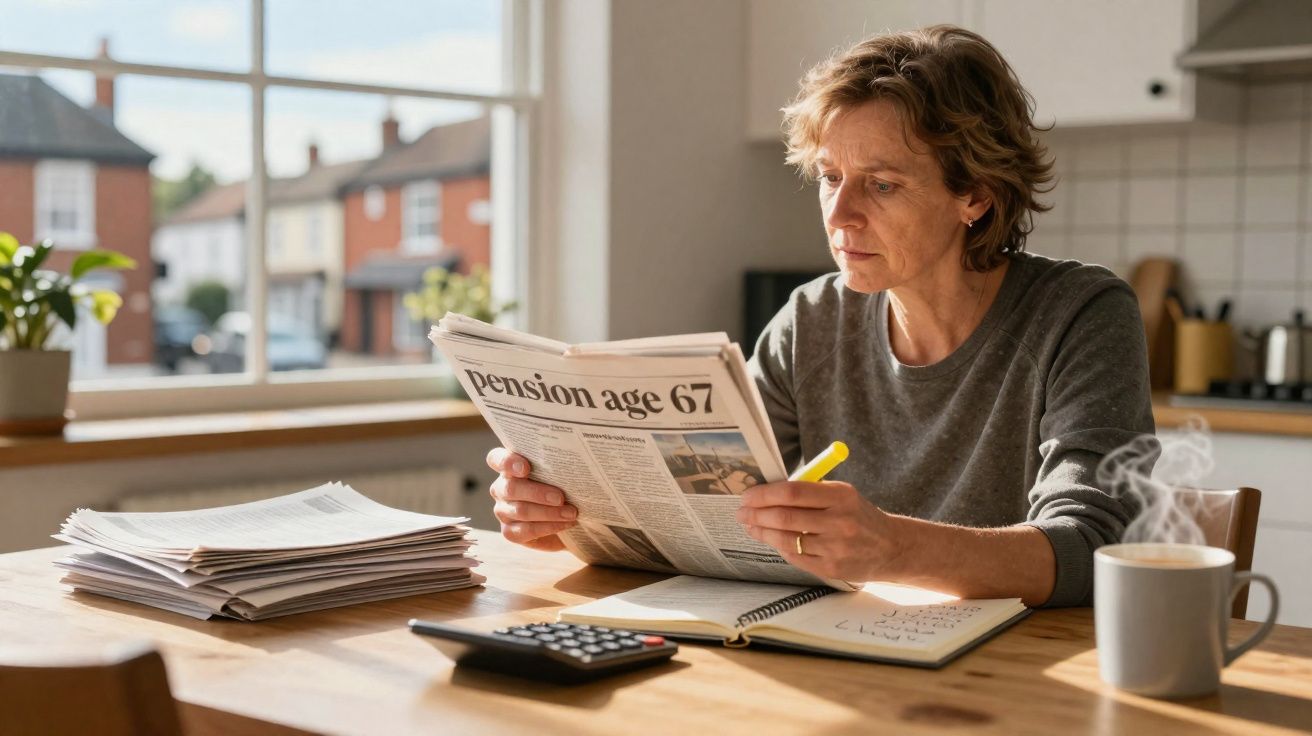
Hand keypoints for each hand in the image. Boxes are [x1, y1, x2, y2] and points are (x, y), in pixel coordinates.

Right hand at [486, 448, 577, 551]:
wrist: (566, 519)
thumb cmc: (562, 487)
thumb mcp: (558, 473)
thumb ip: (555, 466)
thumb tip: (569, 463)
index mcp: (509, 467)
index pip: (496, 459)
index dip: (507, 462)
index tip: (525, 468)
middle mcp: (501, 488)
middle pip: (511, 488)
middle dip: (538, 493)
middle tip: (560, 498)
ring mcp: (503, 511)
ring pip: (520, 510)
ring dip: (549, 512)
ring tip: (571, 513)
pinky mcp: (509, 532)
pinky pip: (525, 530)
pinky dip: (548, 527)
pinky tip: (565, 524)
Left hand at [736, 480, 899, 580]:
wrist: (891, 547)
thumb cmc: (859, 516)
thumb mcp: (842, 494)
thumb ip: (809, 490)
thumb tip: (767, 491)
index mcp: (841, 496)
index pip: (792, 492)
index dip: (764, 494)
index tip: (748, 495)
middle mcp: (839, 521)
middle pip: (785, 517)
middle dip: (756, 514)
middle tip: (741, 512)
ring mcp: (835, 547)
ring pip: (786, 539)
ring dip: (762, 532)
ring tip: (751, 526)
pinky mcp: (831, 568)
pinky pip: (795, 556)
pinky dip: (779, 547)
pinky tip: (771, 540)